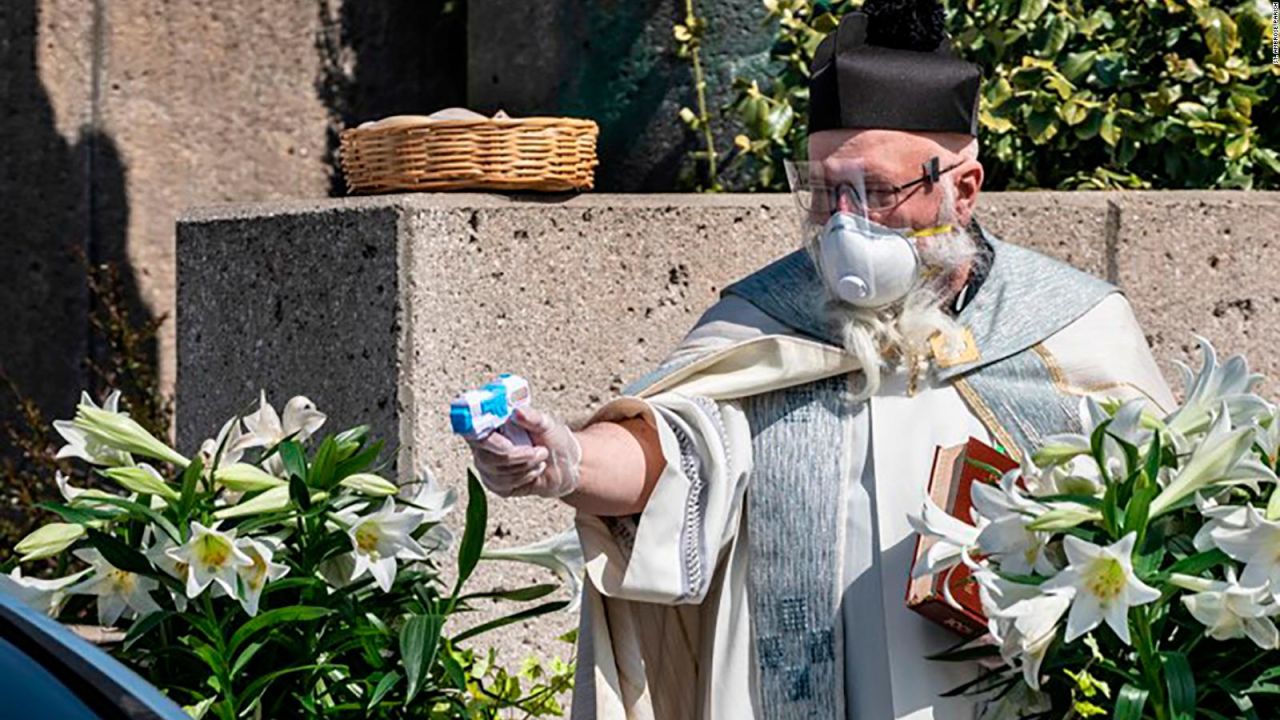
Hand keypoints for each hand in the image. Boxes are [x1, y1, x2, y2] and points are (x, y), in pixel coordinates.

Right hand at [464, 407, 581, 498]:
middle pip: (486, 456)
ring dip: (525, 467)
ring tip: (541, 457)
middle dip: (516, 456)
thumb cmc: (553, 440)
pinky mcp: (495, 484)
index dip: (483, 437)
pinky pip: (503, 485)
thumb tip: (517, 411)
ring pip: (497, 472)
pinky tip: (534, 470)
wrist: (565, 465)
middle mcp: (484, 445)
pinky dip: (524, 478)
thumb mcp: (547, 424)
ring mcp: (488, 466)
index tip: (506, 442)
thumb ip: (533, 417)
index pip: (472, 429)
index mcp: (492, 424)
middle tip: (539, 451)